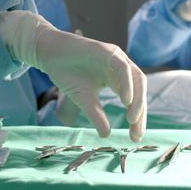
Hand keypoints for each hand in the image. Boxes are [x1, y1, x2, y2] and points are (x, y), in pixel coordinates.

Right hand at [0, 11, 146, 141]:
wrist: (50, 54)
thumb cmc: (68, 74)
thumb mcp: (84, 100)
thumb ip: (96, 115)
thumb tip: (106, 135)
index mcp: (119, 80)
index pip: (134, 100)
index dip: (137, 119)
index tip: (135, 137)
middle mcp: (122, 69)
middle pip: (139, 91)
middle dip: (140, 113)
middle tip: (136, 134)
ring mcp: (117, 59)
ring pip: (136, 79)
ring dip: (137, 100)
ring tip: (132, 119)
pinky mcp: (109, 52)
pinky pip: (123, 69)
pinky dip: (127, 84)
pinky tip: (126, 101)